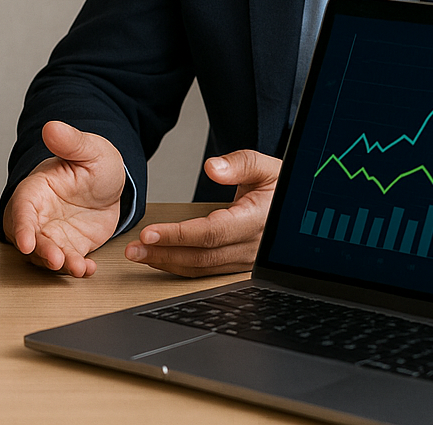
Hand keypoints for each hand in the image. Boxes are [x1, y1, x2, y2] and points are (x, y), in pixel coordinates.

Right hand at [2, 121, 126, 277]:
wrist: (113, 184)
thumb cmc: (94, 163)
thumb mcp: (89, 149)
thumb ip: (71, 141)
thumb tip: (52, 127)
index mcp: (37, 188)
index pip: (23, 208)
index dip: (22, 226)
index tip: (25, 242)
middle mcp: (40, 214)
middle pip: (29, 237)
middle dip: (39, 252)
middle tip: (57, 260)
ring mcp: (53, 233)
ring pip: (45, 254)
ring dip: (58, 265)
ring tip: (78, 268)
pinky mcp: (69, 247)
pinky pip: (67, 262)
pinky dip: (76, 268)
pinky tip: (89, 269)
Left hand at [125, 149, 280, 276]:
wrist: (298, 208)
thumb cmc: (282, 186)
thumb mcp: (267, 166)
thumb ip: (240, 163)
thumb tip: (212, 168)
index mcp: (256, 221)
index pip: (211, 233)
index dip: (178, 235)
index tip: (150, 233)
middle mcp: (251, 247)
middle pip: (202, 256)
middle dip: (164, 254)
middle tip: (134, 249)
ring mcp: (246, 260)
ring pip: (203, 268)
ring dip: (168, 262)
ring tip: (139, 255)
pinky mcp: (239, 264)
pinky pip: (207, 269)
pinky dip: (181, 266)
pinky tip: (161, 258)